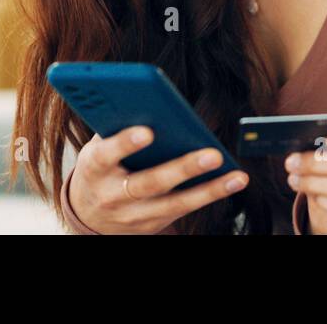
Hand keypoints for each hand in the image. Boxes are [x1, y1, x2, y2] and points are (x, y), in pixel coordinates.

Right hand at [68, 126, 248, 234]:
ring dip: (209, 190)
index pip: (107, 155)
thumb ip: (118, 127)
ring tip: (237, 176)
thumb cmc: (100, 167)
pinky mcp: (153, 225)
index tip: (148, 131)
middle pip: (149, 183)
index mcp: (94, 169)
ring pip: (175, 204)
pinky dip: (210, 194)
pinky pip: (185, 210)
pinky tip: (233, 180)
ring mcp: (134, 215)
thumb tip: (153, 101)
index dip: (125, 144)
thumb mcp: (99, 146)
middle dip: (182, 169)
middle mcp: (113, 196)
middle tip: (212, 154)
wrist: (89, 215)